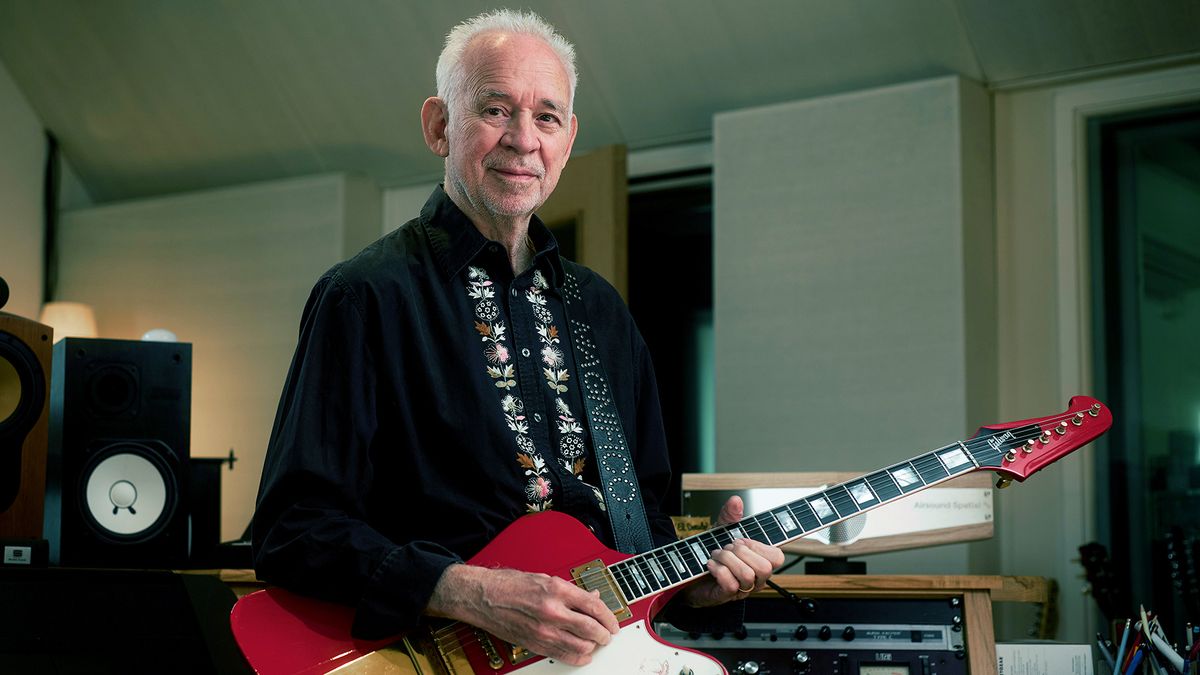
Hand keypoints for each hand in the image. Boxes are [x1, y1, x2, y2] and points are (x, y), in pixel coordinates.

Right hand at [426, 564, 619, 665]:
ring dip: (593, 647)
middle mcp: (551, 611)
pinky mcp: (535, 644)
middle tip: (608, 634)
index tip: (612, 621)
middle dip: (604, 634)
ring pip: (580, 646)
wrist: (482, 597)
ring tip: (596, 643)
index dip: (608, 616)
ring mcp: (543, 630)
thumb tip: (591, 597)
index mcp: (556, 590)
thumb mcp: (544, 578)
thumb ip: (570, 590)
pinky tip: (582, 654)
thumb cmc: (508, 584)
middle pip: (591, 629)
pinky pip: (563, 656)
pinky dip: (578, 658)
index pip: (594, 606)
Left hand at [680, 495, 784, 607]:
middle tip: (727, 549)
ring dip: (728, 560)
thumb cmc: (712, 554)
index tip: (741, 540)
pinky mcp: (726, 596)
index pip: (777, 557)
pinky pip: (730, 584)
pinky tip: (711, 565)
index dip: (759, 545)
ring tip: (717, 556)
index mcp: (758, 562)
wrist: (689, 572)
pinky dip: (718, 570)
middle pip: (765, 568)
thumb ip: (730, 516)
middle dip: (741, 552)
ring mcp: (742, 589)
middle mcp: (755, 578)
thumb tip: (736, 501)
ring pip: (747, 575)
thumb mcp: (721, 531)